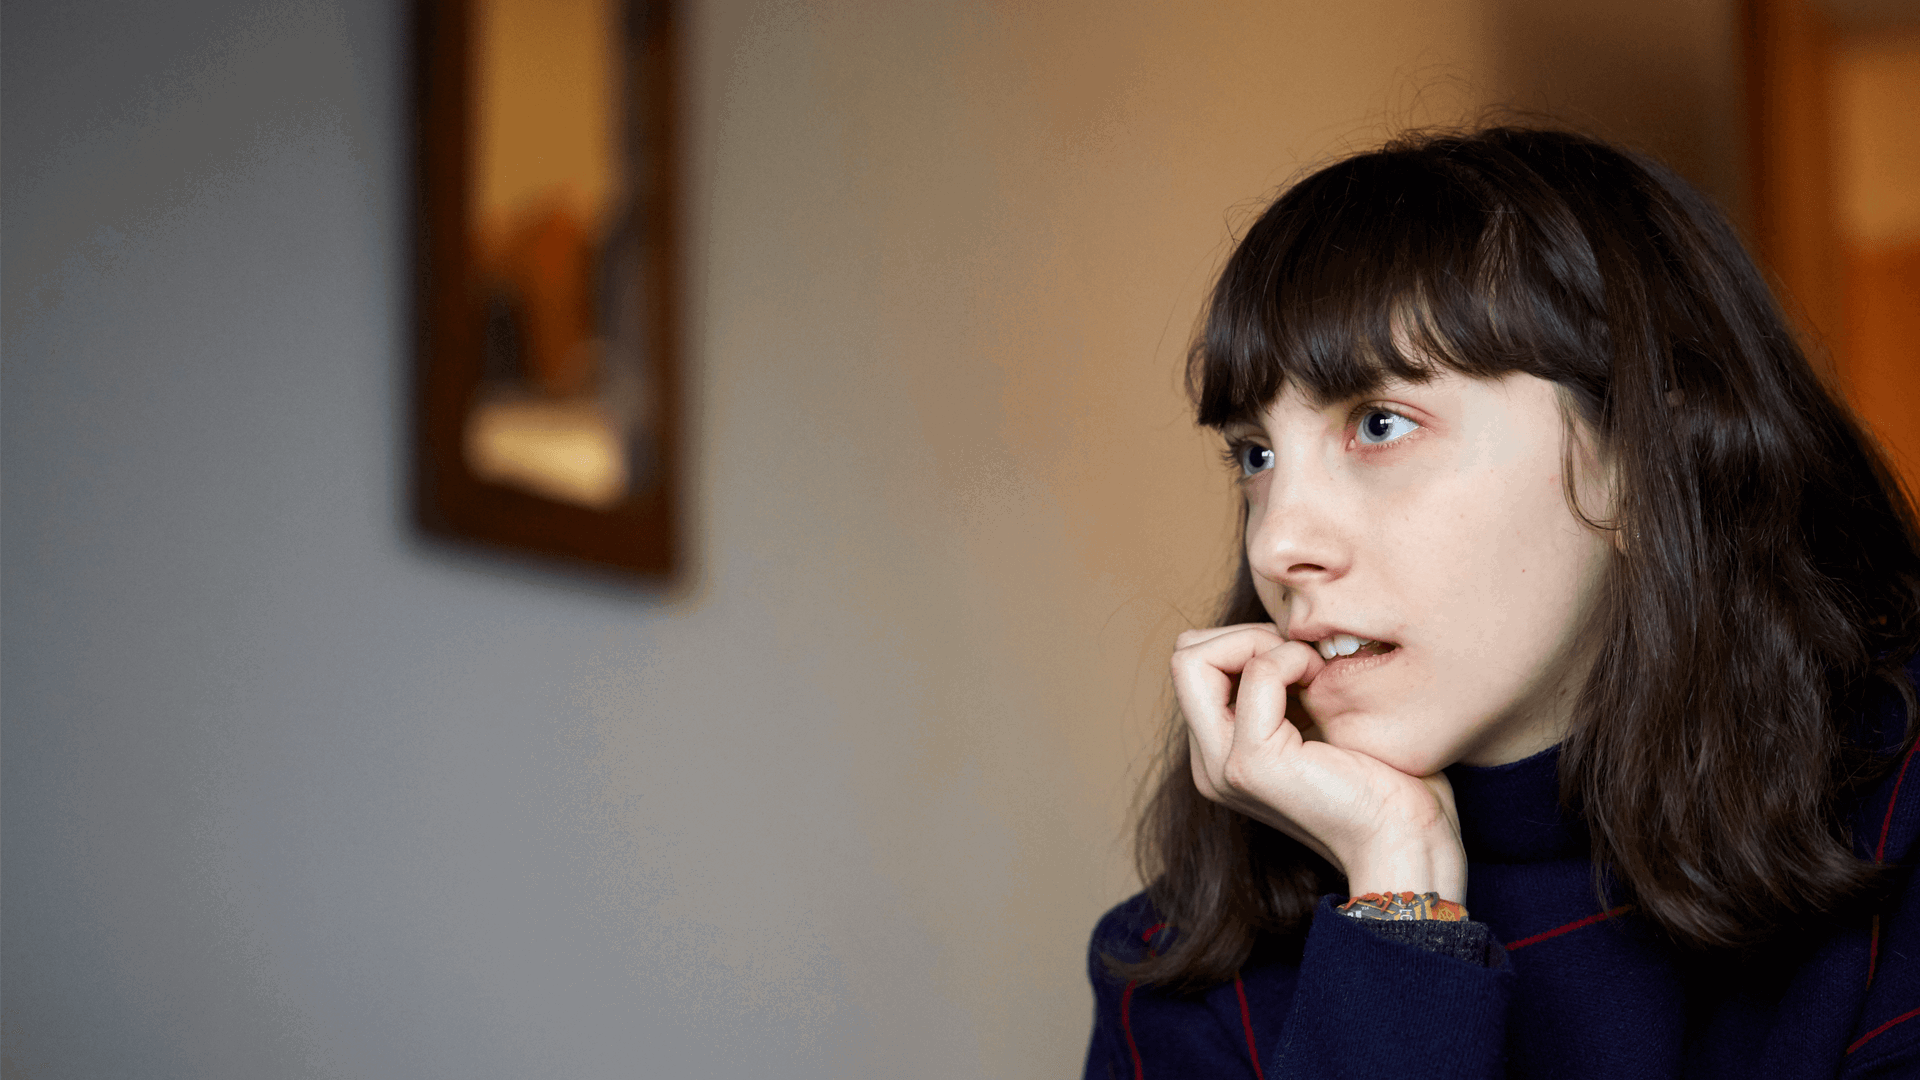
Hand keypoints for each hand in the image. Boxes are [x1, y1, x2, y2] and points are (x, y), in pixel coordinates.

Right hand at [1171, 623, 1467, 901]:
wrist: (1407, 840)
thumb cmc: (1385, 781)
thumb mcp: (1320, 720)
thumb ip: (1285, 687)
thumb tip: (1282, 631)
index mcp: (1220, 754)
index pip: (1196, 663)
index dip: (1245, 642)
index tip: (1302, 661)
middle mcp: (1209, 762)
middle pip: (1184, 655)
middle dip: (1244, 635)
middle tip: (1303, 660)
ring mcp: (1222, 766)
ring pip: (1195, 657)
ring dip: (1262, 644)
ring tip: (1312, 672)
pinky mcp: (1251, 763)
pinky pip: (1255, 673)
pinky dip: (1292, 660)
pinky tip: (1325, 682)